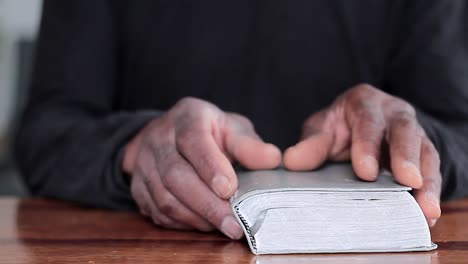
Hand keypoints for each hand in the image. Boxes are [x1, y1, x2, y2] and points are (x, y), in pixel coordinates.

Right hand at [123, 97, 280, 238]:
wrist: (173, 135)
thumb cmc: (211, 133)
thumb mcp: (232, 129)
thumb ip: (249, 145)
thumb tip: (272, 159)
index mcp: (187, 117)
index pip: (192, 140)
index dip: (210, 166)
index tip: (229, 189)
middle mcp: (159, 137)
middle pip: (175, 174)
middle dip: (206, 204)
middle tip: (233, 224)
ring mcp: (144, 163)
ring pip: (163, 197)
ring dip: (195, 217)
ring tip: (223, 226)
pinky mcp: (138, 186)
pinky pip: (156, 210)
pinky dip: (182, 222)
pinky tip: (203, 224)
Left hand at [283, 84, 441, 225]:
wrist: (360, 128)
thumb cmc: (339, 128)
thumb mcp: (322, 129)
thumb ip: (311, 144)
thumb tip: (291, 161)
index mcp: (365, 103)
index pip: (368, 122)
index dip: (367, 146)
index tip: (365, 172)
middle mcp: (394, 114)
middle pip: (405, 133)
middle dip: (406, 158)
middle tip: (408, 182)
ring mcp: (413, 133)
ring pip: (425, 153)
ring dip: (427, 182)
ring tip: (426, 208)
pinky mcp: (424, 154)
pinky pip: (432, 171)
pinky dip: (431, 192)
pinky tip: (428, 213)